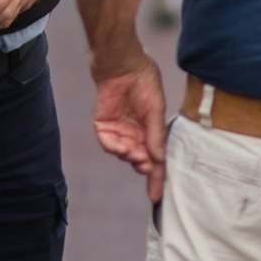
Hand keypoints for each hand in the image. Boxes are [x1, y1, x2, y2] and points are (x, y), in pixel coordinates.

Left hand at [92, 54, 167, 201]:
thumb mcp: (155, 110)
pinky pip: (108, 143)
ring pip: (124, 153)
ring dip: (130, 156)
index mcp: (151, 129)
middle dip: (143, 164)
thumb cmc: (143, 82)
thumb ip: (155, 135)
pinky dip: (114, 147)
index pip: (155, 157)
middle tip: (145, 164)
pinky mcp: (103, 125)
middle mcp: (135, 132)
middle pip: (139, 158)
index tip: (156, 196)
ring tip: (135, 152)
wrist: (122, 64)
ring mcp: (119, 129)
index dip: (156, 177)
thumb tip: (157, 159)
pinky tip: (121, 146)